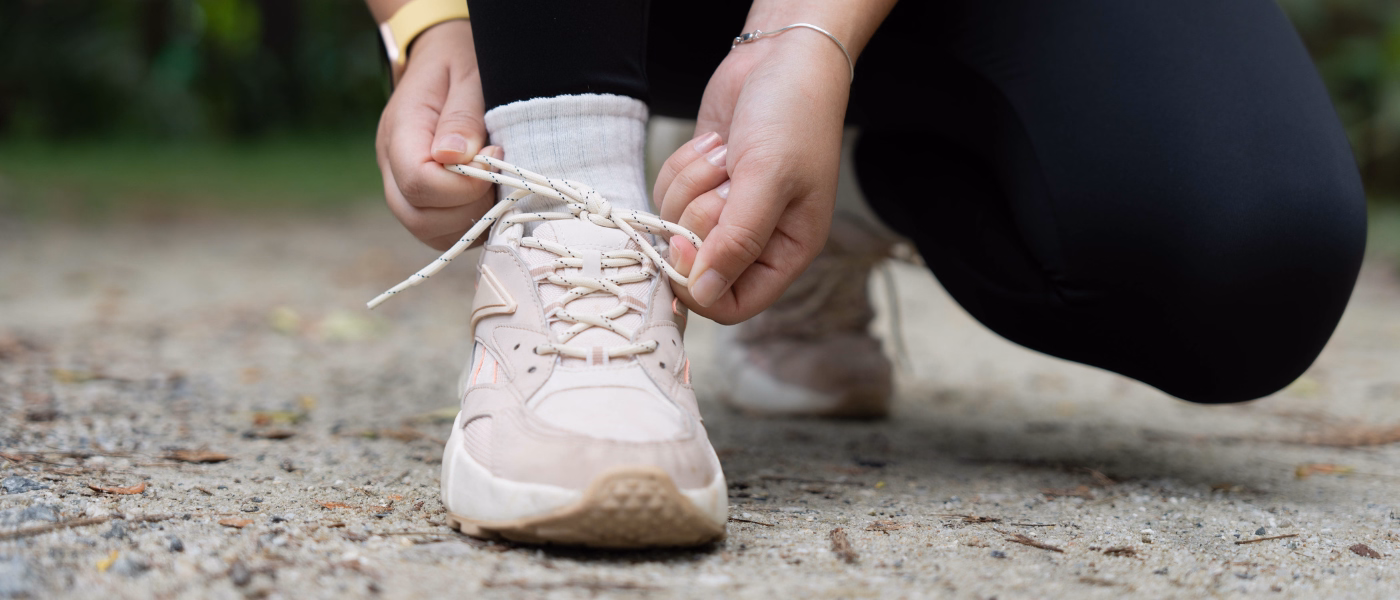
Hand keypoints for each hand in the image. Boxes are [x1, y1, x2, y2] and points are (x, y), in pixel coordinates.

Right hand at [375, 19, 498, 249]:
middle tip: (499, 176)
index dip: (464, 183)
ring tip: (496, 185)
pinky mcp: (422, 200)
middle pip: (418, 217)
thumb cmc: (460, 61)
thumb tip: (455, 156)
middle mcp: (392, 165)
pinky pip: (442, 231)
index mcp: (400, 131)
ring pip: (428, 231)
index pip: (418, 182)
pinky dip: (470, 225)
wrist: (445, 56)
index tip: (496, 156)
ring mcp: (403, 186)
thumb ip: (462, 116)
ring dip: (471, 221)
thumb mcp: (468, 74)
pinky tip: (491, 197)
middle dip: (469, 207)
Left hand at [654, 28, 850, 323]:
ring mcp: (724, 211)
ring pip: (674, 227)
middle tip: (726, 179)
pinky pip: (665, 195)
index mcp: (786, 251)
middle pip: (696, 264)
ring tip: (727, 153)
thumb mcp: (769, 179)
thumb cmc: (793, 116)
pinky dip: (681, 167)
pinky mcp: (700, 184)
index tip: (684, 246)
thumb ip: (737, 241)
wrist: (781, 56)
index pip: (734, 305)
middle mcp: (754, 239)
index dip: (701, 285)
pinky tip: (715, 143)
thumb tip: (704, 295)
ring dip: (690, 185)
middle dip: (699, 217)